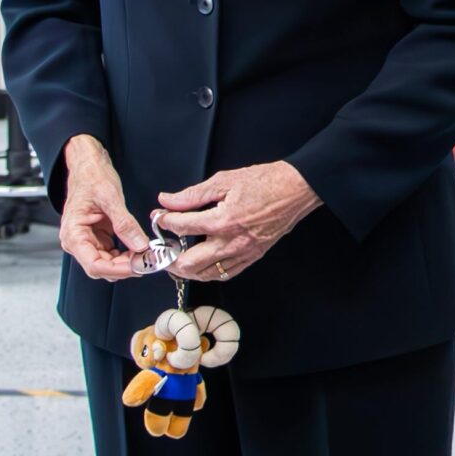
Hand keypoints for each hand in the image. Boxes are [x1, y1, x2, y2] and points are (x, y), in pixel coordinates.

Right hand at [58, 135, 148, 281]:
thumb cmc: (91, 176)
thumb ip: (125, 224)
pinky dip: (126, 254)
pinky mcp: (98, 237)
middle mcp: (77, 241)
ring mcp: (88, 240)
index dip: (117, 270)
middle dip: (125, 267)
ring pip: (108, 263)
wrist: (88, 164)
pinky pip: (113, 254)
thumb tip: (139, 245)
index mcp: (73, 233)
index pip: (94, 265)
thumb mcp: (111, 198)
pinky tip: (139, 249)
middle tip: (148, 261)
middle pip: (102, 267)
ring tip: (147, 255)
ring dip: (127, 263)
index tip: (138, 266)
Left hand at [160, 161, 320, 283]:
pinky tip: (203, 265)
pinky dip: (210, 273)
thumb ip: (192, 194)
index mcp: (222, 221)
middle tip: (163, 249)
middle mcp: (231, 242)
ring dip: (188, 270)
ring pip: (207, 274)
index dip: (165, 222)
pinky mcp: (253, 257)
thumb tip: (167, 200)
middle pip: (190, 263)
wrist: (295, 190)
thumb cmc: (264, 182)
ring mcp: (243, 253)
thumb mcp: (224, 181)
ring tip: (178, 260)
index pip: (182, 227)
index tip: (159, 217)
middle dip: (170, 258)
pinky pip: (226, 274)